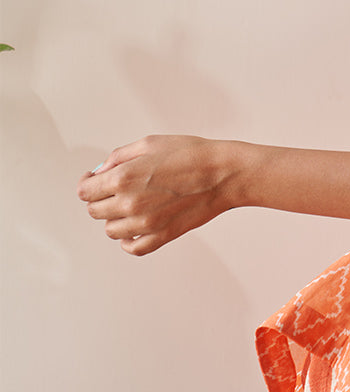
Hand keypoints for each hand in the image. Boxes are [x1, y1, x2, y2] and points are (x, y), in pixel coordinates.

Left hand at [77, 135, 236, 255]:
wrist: (222, 173)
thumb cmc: (191, 154)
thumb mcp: (149, 143)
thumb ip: (119, 157)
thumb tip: (102, 170)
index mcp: (123, 178)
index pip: (86, 192)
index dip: (87, 184)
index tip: (93, 181)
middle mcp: (130, 203)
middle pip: (95, 211)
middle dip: (99, 199)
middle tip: (112, 190)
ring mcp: (145, 224)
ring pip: (111, 230)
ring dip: (114, 218)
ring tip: (128, 206)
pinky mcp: (162, 236)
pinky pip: (133, 248)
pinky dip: (127, 242)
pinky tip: (132, 231)